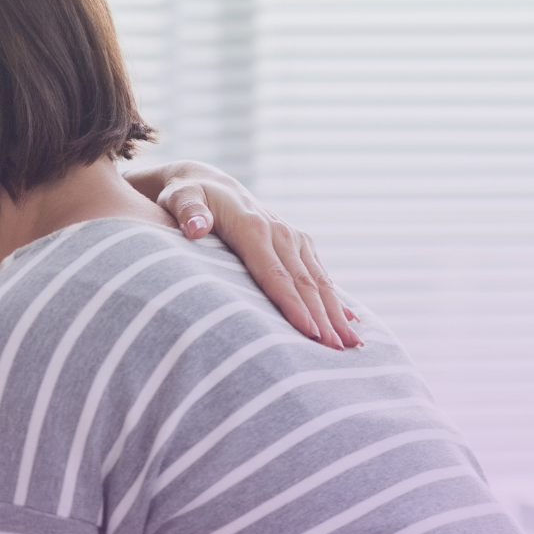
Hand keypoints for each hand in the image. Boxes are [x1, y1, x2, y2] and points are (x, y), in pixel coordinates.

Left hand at [125, 161, 359, 350]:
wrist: (208, 182)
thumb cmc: (189, 195)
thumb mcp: (181, 197)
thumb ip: (187, 211)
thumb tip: (196, 227)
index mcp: (253, 228)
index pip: (275, 275)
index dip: (293, 305)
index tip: (308, 332)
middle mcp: (280, 232)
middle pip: (304, 283)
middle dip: (322, 318)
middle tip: (336, 352)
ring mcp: (292, 237)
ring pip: (318, 281)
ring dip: (336, 313)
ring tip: (352, 345)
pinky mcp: (297, 243)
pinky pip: (319, 274)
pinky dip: (335, 299)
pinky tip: (350, 322)